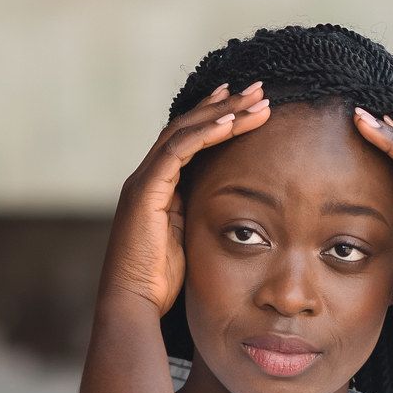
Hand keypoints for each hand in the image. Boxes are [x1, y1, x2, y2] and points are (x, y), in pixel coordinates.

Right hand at [100, 82, 271, 315]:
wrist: (133, 304)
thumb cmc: (161, 282)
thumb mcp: (186, 239)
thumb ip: (197, 215)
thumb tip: (225, 206)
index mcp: (156, 187)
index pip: (187, 139)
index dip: (214, 116)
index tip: (243, 101)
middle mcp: (146, 177)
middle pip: (187, 127)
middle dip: (224, 104)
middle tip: (258, 88)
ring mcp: (143, 181)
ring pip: (185, 131)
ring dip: (223, 112)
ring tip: (255, 98)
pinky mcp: (145, 191)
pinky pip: (178, 151)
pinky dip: (206, 133)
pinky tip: (232, 121)